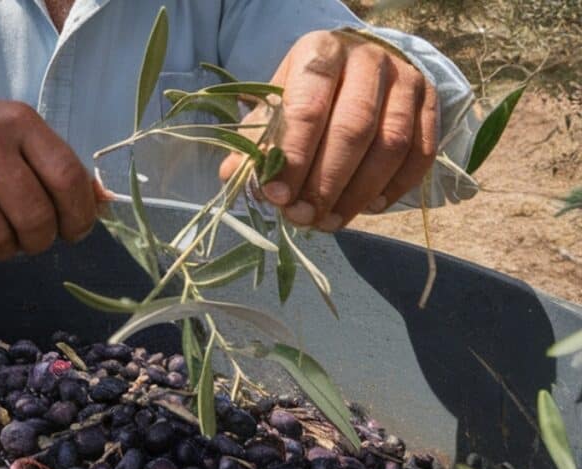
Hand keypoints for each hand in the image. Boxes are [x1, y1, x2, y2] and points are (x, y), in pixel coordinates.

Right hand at [0, 80, 99, 259]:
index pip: (67, 179)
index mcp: (20, 121)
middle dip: (40, 242)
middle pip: (34, 218)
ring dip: (4, 249)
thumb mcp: (19, 134)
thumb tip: (106, 204)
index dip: (79, 217)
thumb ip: (60, 168)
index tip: (74, 232)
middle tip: (32, 239)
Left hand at [220, 30, 437, 230]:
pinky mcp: (430, 100)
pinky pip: (420, 152)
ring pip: (390, 146)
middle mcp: (367, 59)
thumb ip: (257, 140)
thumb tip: (232, 174)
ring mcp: (404, 78)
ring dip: (358, 194)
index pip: (308, 108)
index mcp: (320, 53)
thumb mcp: (276, 106)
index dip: (293, 157)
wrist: (358, 64)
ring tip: (330, 222)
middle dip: (325, 184)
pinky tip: (369, 207)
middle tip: (303, 218)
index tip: (276, 196)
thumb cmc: (308, 91)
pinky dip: (395, 187)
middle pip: (352, 130)